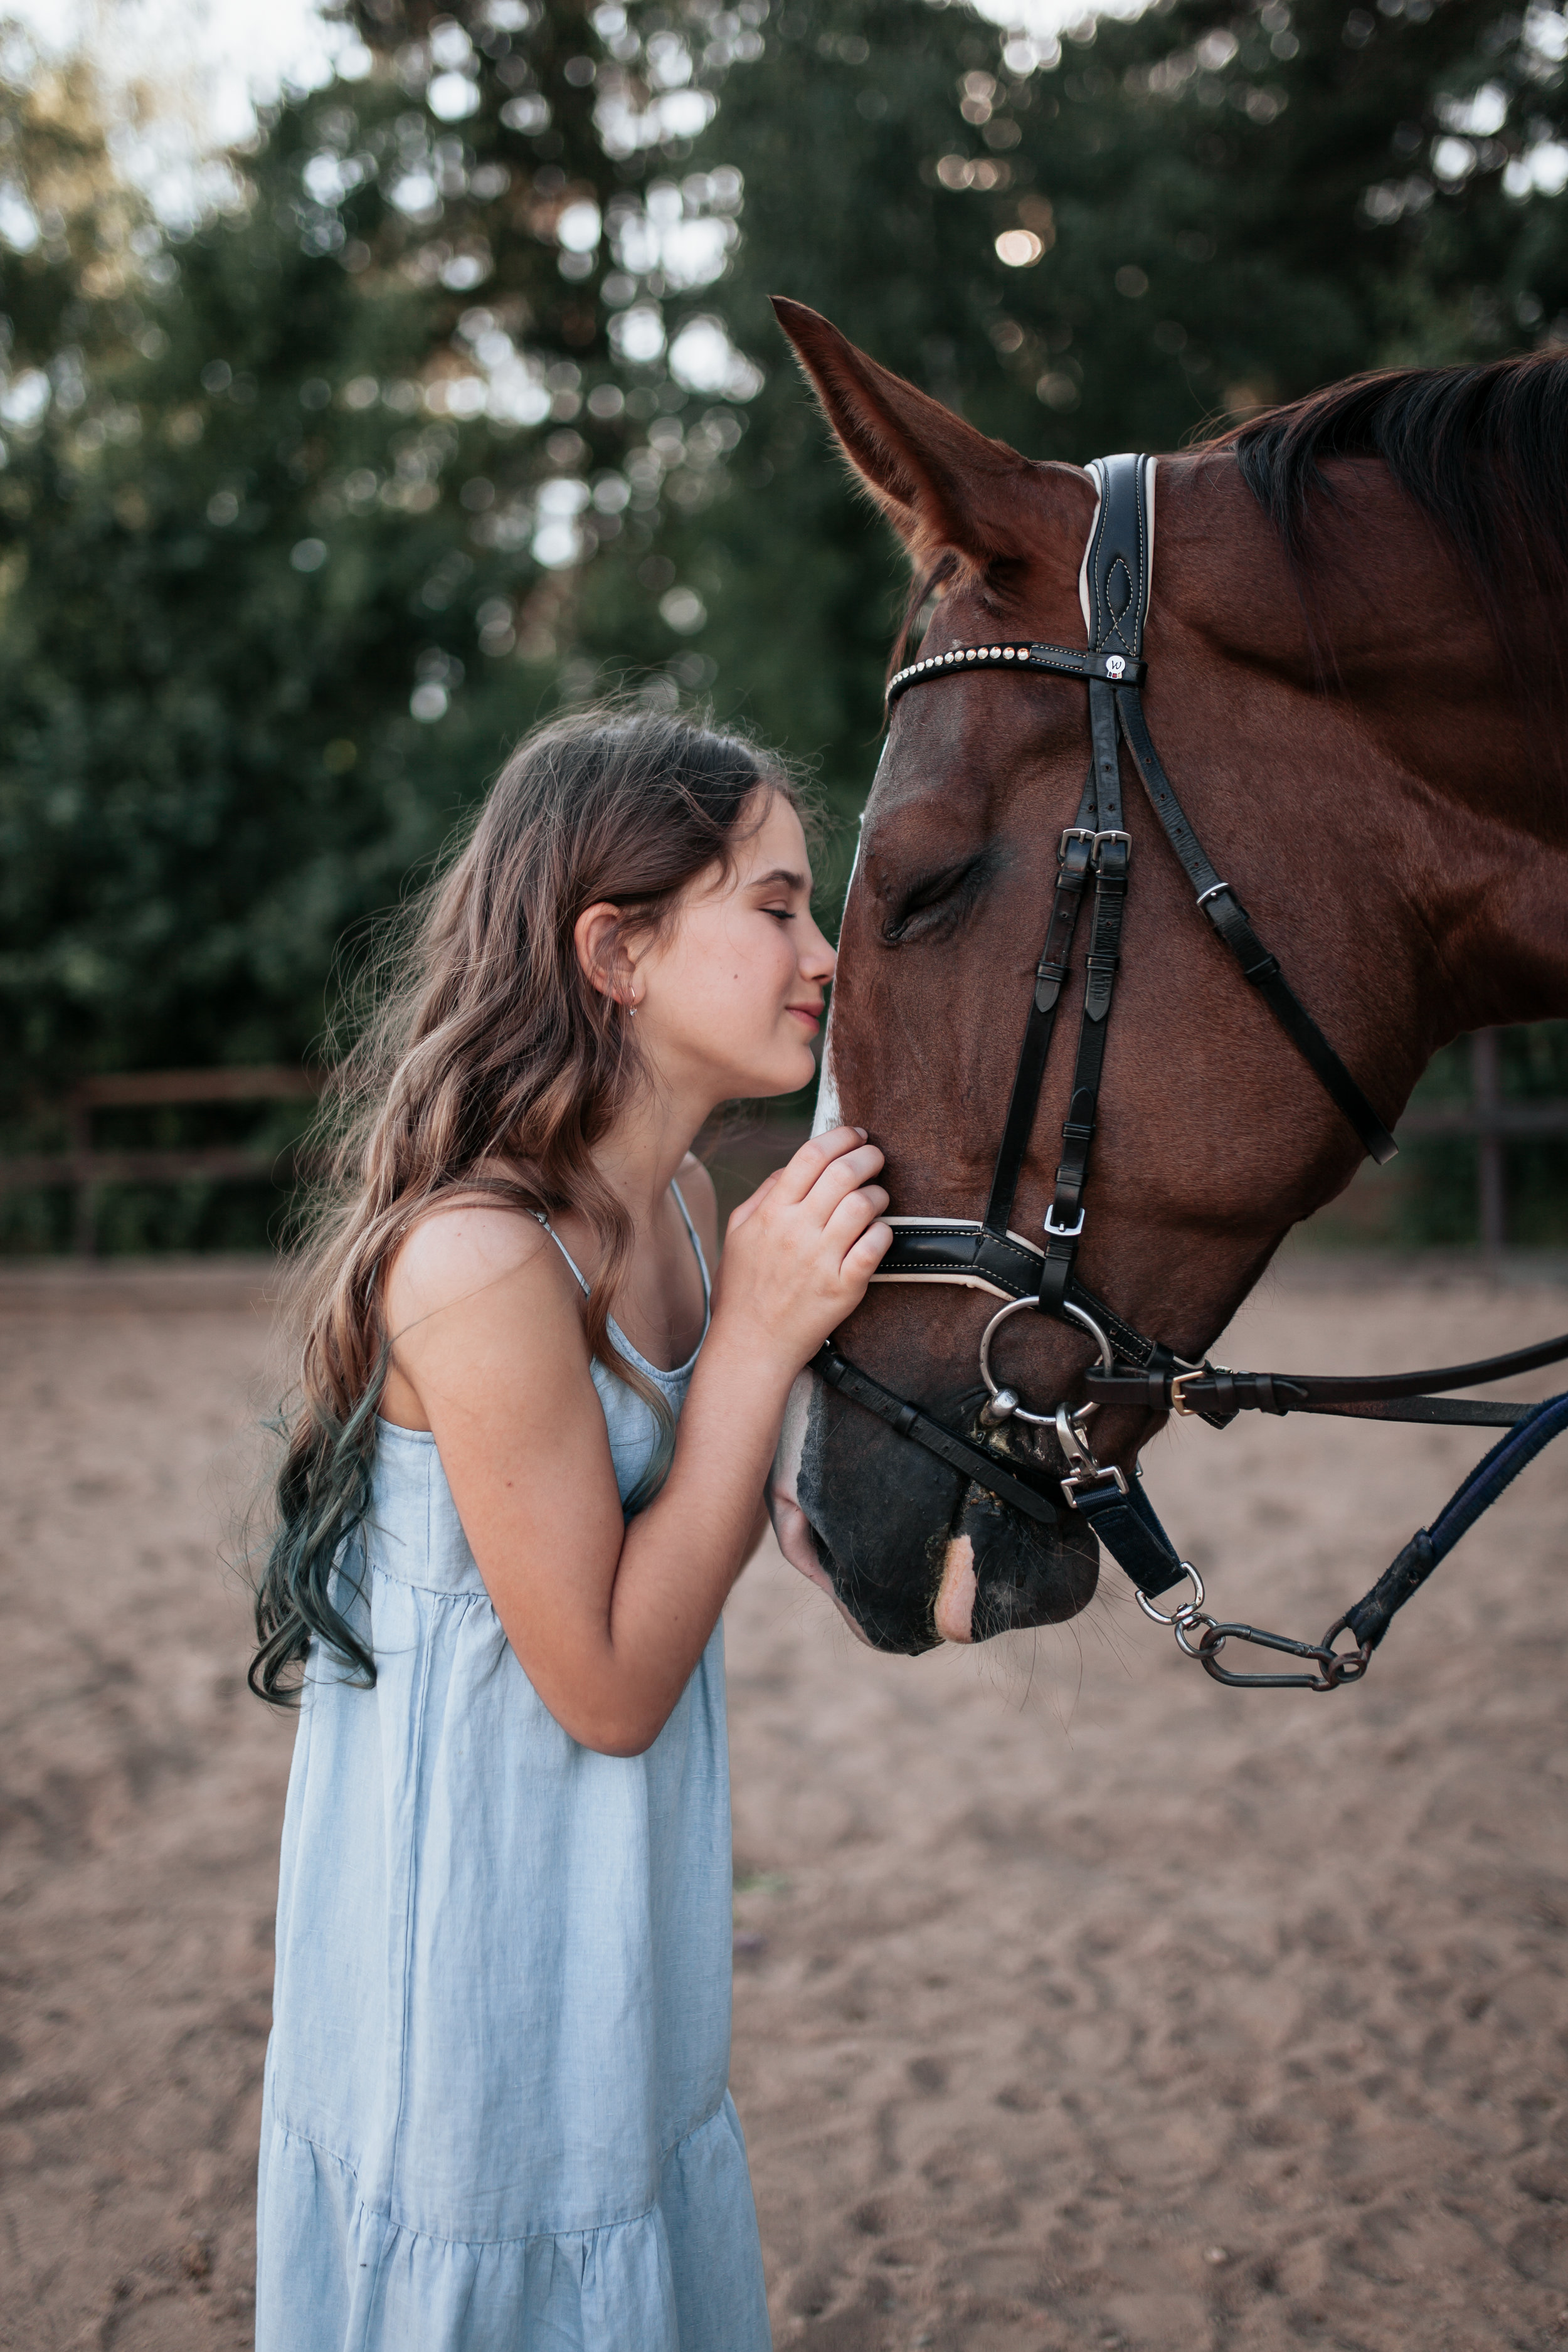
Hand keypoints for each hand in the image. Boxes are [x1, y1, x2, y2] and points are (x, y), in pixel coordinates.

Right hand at [714, 1126, 890, 1374]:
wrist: (751, 1344)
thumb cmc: (743, 1289)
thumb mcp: (738, 1233)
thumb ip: (764, 1194)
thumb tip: (794, 1168)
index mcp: (771, 1212)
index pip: (810, 1155)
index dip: (840, 1136)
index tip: (856, 1135)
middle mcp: (796, 1231)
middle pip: (843, 1172)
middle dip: (868, 1156)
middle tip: (875, 1157)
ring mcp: (821, 1259)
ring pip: (863, 1205)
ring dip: (878, 1193)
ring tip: (877, 1196)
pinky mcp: (843, 1287)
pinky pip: (874, 1246)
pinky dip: (884, 1232)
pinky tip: (879, 1232)